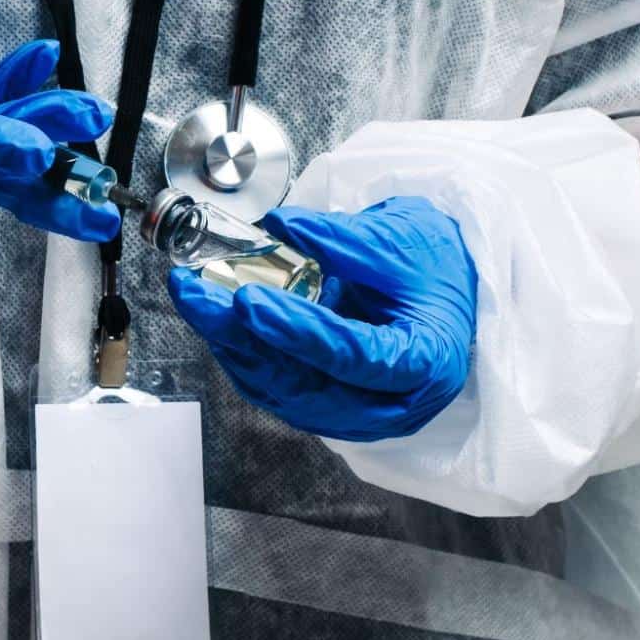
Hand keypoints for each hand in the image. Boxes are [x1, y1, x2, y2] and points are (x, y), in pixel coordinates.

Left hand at [168, 196, 476, 440]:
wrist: (444, 293)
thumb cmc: (435, 270)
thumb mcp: (399, 240)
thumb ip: (339, 239)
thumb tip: (277, 226)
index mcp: (424, 361)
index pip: (353, 356)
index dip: (297, 331)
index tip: (248, 300)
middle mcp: (392, 402)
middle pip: (304, 383)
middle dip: (239, 338)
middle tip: (195, 293)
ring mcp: (358, 413)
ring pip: (281, 392)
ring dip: (230, 346)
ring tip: (195, 297)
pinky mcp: (330, 408)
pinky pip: (277, 388)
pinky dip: (243, 354)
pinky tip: (216, 319)